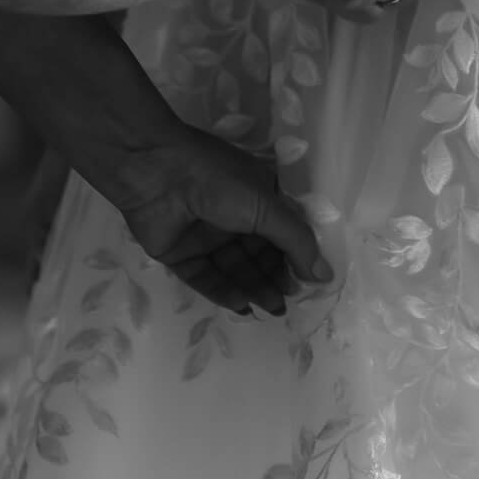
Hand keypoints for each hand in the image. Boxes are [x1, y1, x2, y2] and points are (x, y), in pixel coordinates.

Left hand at [111, 131, 332, 318]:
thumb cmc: (217, 179)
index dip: (295, 258)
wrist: (154, 171)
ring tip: (272, 307)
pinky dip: (224, 292)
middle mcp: (232, 217)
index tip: (308, 283)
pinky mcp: (179, 253)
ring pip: (235, 270)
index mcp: (255, 197)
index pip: (281, 234)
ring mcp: (204, 236)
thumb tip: (324, 276)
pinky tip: (243, 305)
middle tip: (287, 301)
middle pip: (259, 255)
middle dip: (275, 278)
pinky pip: (206, 278)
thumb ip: (296, 242)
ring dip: (254, 288)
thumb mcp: (266, 204)